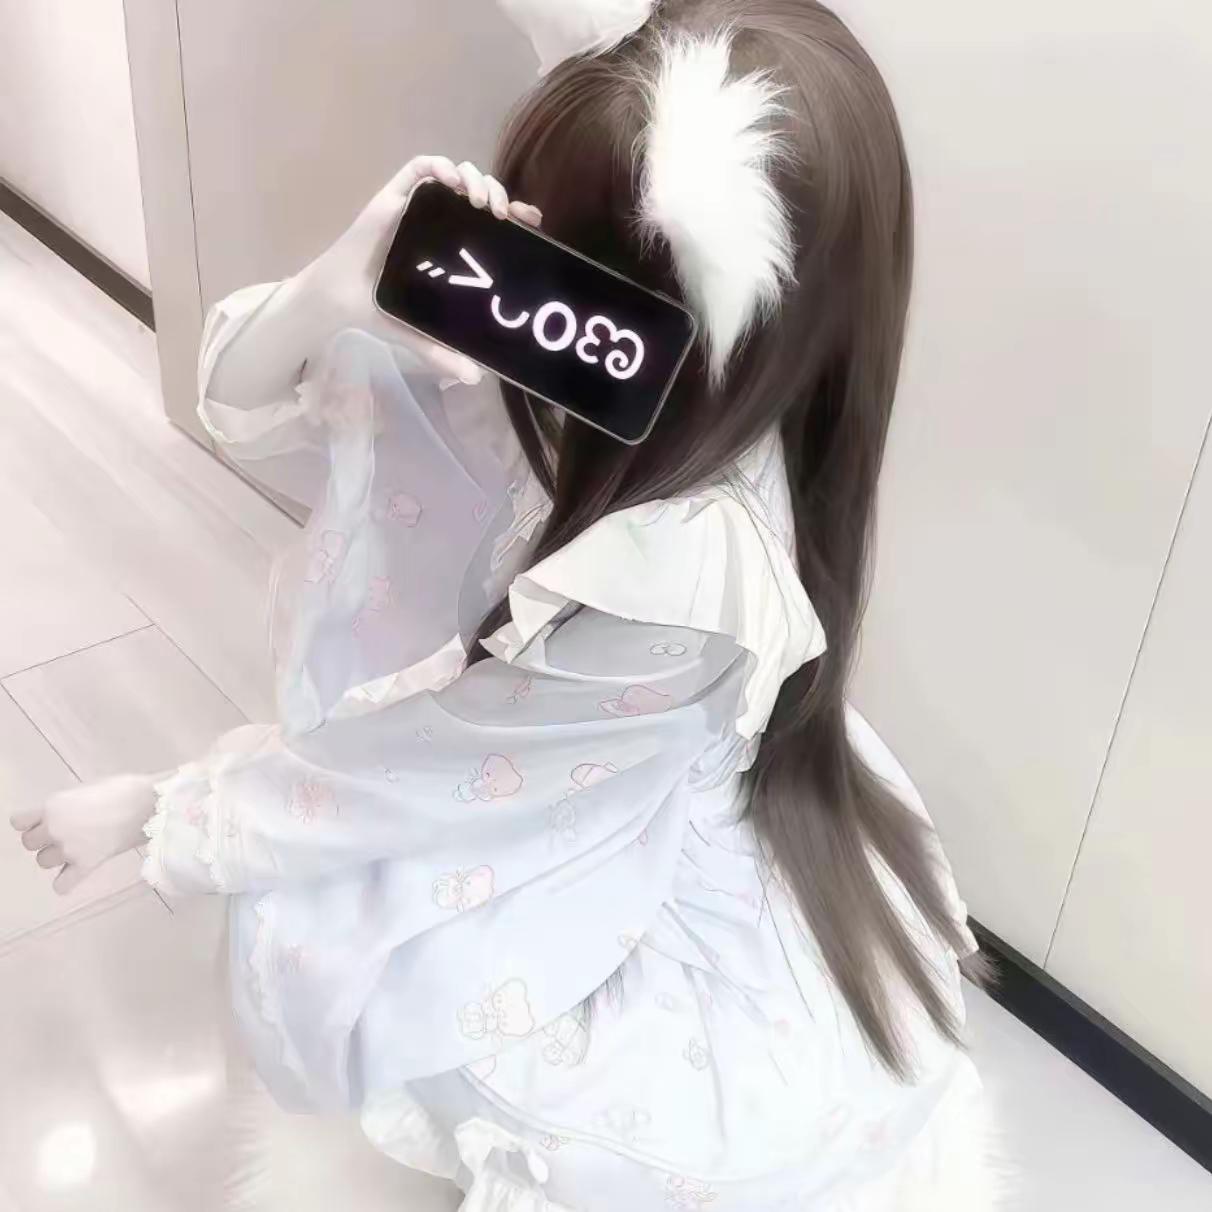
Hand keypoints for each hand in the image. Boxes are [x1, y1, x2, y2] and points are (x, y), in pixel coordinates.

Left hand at [9, 773, 159, 895]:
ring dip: (56, 856)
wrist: (150, 805)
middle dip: (44, 839)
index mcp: (52, 806)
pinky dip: (66, 881)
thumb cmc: (123, 789)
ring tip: (78, 847)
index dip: (30, 821)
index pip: (18, 822)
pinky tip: (76, 871)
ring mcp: (69, 850)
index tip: (44, 819)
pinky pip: (61, 885)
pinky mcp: (86, 865)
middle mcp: (54, 829)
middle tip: (68, 832)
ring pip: (43, 862)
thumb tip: (64, 817)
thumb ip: (65, 806)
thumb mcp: (86, 790)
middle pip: (30, 843)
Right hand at [299, 155, 542, 382]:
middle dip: (497, 193)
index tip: (532, 220)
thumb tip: (475, 379)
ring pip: (454, 175)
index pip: (491, 222)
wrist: (340, 301)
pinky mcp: (393, 196)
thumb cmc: (380, 311)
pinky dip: (439, 166)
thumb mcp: (420, 335)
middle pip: (477, 192)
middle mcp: (438, 223)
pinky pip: (420, 169)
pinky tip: (450, 180)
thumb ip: (444, 354)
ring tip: (479, 201)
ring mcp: (416, 208)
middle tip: (502, 215)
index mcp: (452, 248)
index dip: (515, 215)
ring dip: (473, 178)